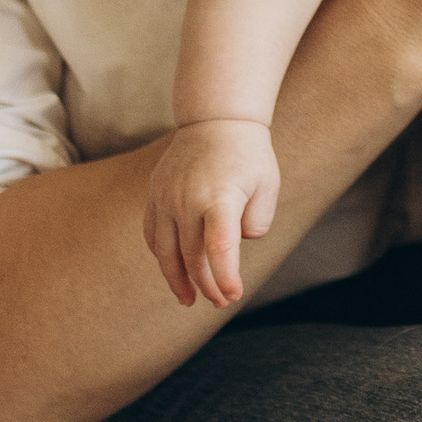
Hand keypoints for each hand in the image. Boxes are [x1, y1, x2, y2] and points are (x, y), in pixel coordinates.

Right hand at [143, 116, 281, 311]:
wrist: (216, 119)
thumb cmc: (249, 155)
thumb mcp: (267, 186)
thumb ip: (257, 222)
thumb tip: (235, 244)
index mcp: (219, 198)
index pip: (220, 248)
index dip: (225, 278)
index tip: (233, 295)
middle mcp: (187, 200)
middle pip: (192, 256)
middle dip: (207, 285)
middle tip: (220, 302)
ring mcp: (165, 198)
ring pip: (165, 252)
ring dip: (177, 280)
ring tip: (188, 300)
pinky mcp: (154, 195)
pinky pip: (153, 235)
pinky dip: (162, 256)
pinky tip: (173, 270)